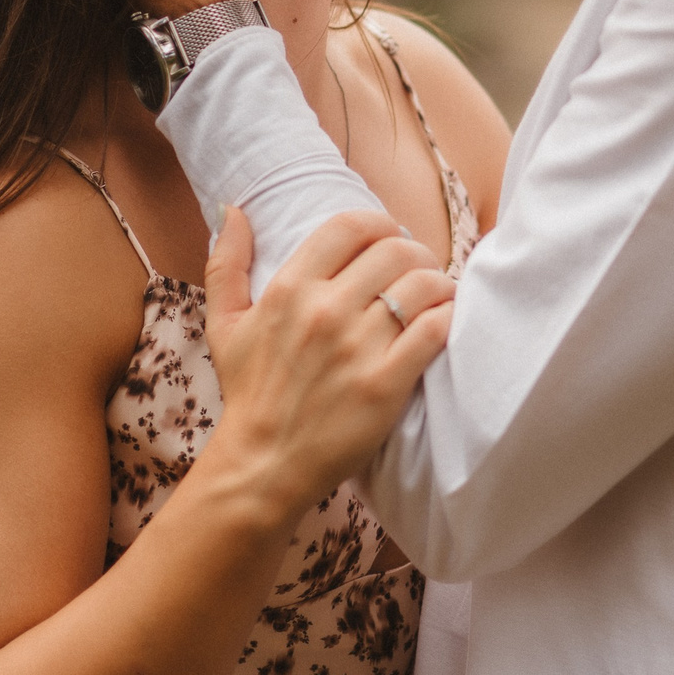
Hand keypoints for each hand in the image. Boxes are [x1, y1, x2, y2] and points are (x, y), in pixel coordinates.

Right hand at [202, 208, 453, 517]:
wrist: (264, 465)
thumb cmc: (249, 394)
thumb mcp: (225, 325)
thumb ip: (226, 263)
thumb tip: (231, 209)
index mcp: (289, 289)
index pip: (350, 226)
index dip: (379, 223)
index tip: (388, 238)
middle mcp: (325, 311)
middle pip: (395, 250)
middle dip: (415, 252)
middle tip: (416, 269)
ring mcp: (358, 347)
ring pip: (422, 284)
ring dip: (438, 282)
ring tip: (436, 295)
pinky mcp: (386, 384)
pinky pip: (435, 329)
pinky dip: (448, 317)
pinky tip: (444, 321)